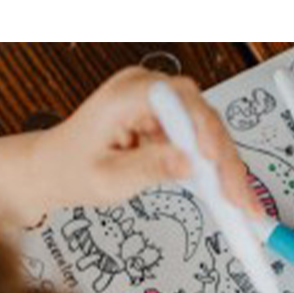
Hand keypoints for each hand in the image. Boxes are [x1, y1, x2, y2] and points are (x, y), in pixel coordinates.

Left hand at [43, 66, 262, 213]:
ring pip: (207, 130)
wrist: (53, 169)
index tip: (215, 161)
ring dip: (225, 165)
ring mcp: (159, 105)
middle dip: (224, 158)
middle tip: (239, 197)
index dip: (204, 130)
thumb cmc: (70, 169)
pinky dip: (214, 167)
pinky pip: (199, 141)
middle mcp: (147, 91)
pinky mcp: (166, 122)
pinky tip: (228, 192)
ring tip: (240, 202)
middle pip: (201, 116)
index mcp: (127, 93)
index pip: (180, 101)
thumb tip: (188, 163)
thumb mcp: (107, 178)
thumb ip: (148, 168)